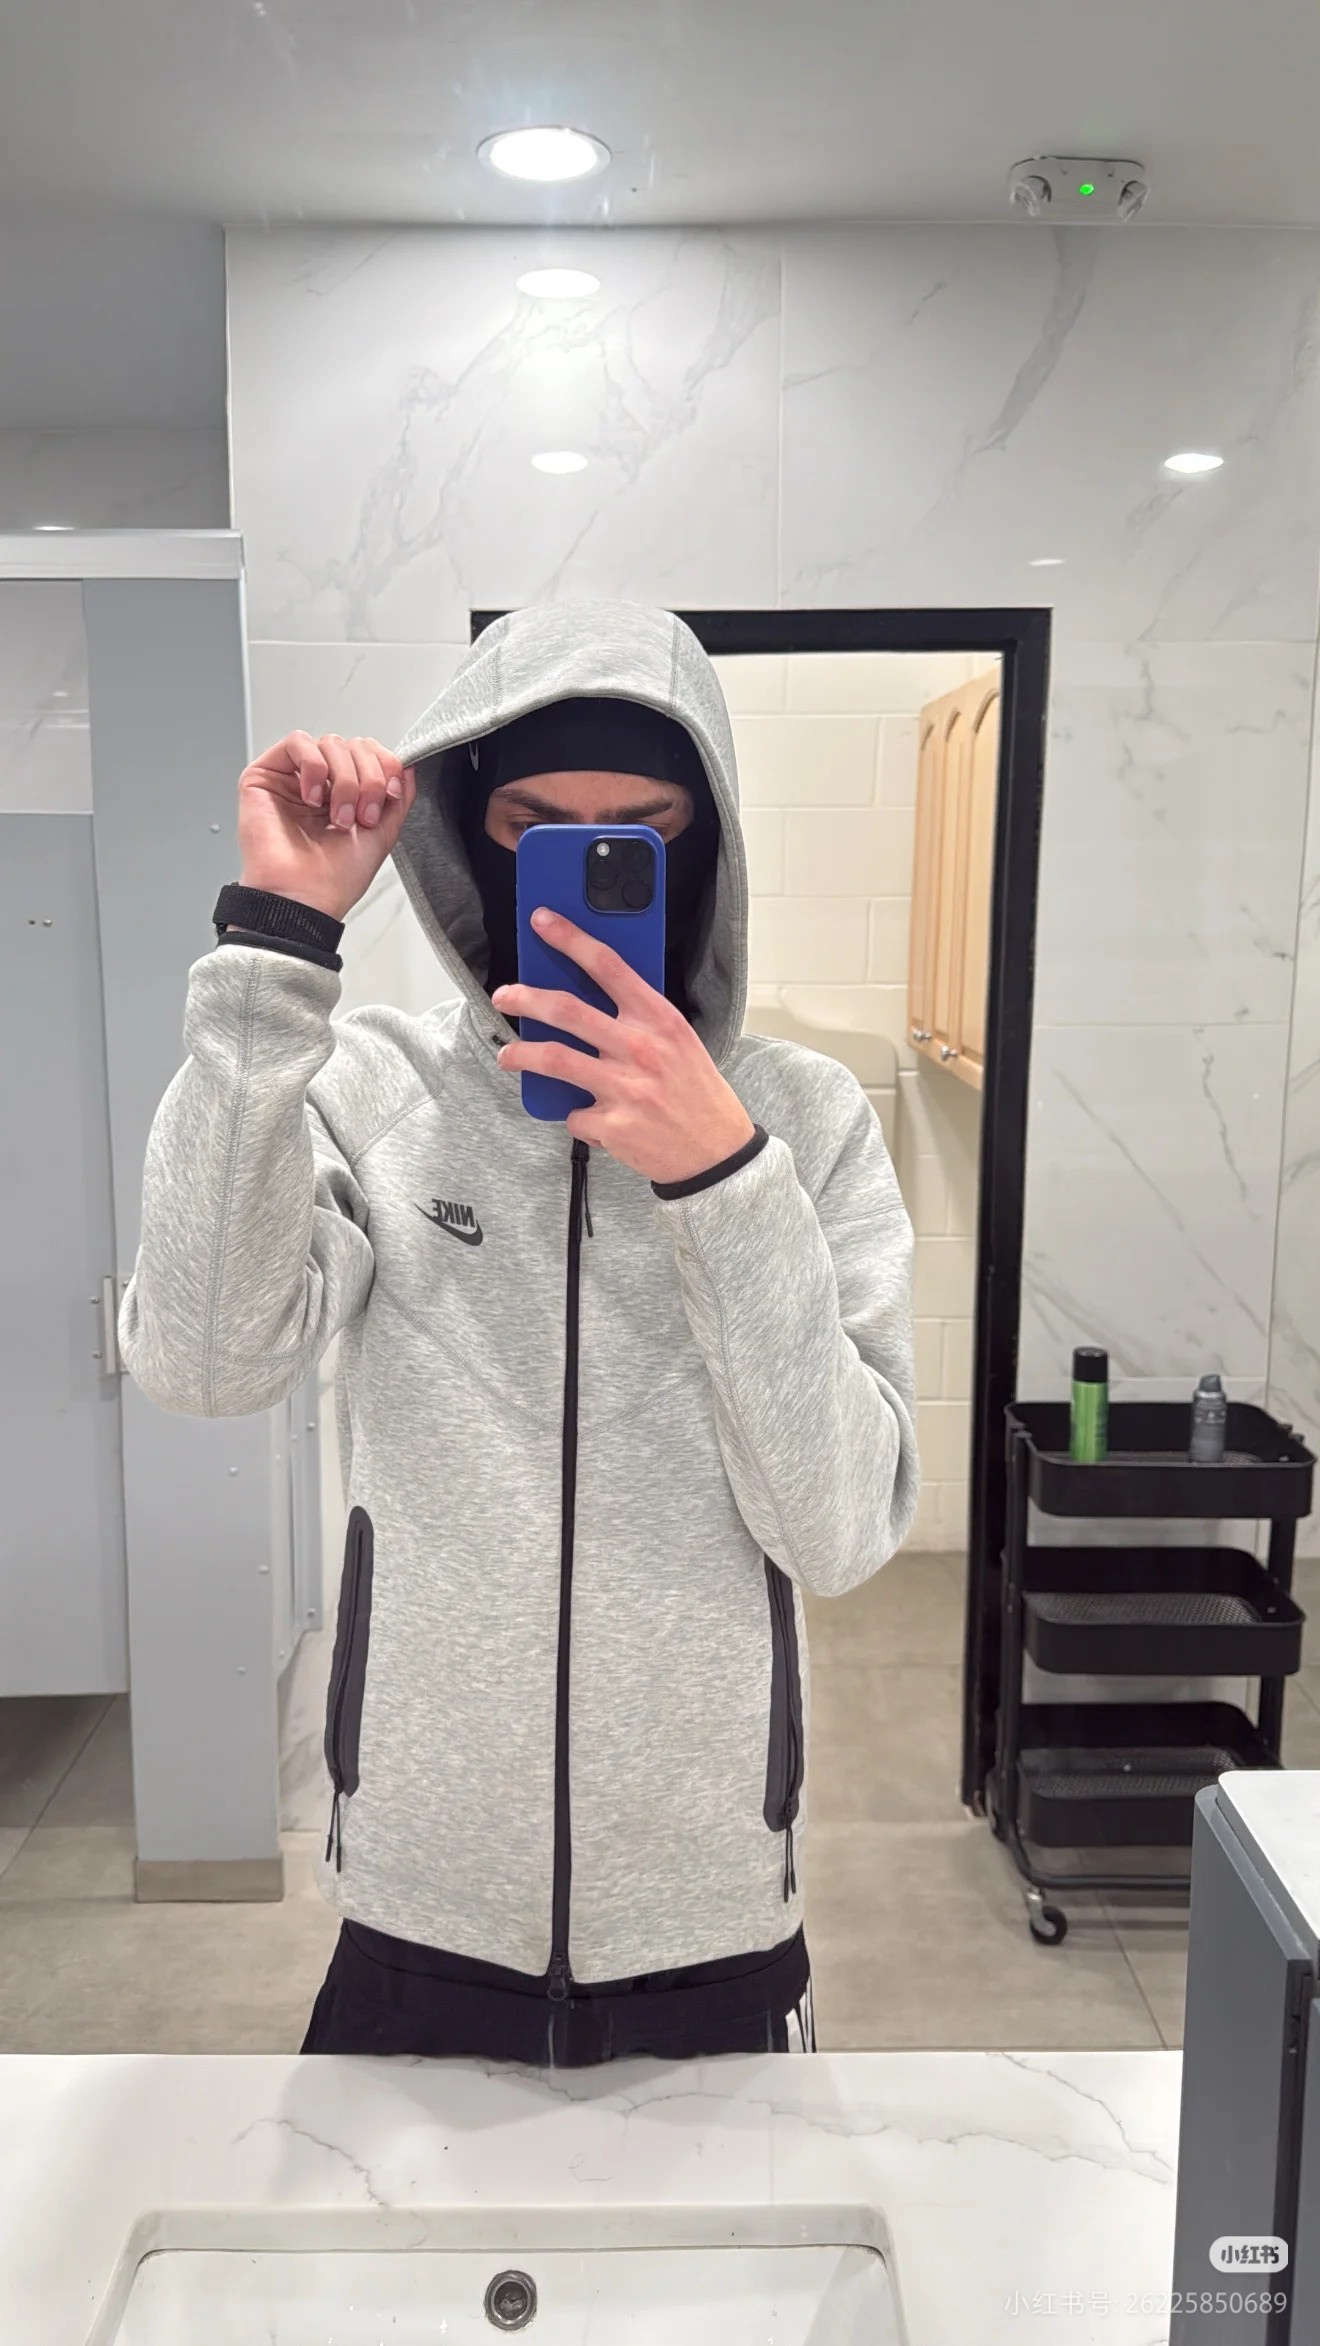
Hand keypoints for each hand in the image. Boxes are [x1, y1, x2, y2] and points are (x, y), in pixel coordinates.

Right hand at [236, 732, 417, 923]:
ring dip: (344, 779)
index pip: (368, 754)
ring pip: (329, 743)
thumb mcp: (383, 834)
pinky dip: (314, 766)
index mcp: (344, 795)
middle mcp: (319, 785)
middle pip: (352, 746)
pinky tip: (313, 798)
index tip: (391, 793)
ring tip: (338, 816)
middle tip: (362, 814)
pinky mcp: (263, 776)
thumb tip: (408, 765)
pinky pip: (296, 743)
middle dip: (367, 777)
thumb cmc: (334, 879)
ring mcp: (291, 778)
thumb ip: (399, 797)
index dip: (385, 765)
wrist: (305, 899)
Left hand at [491, 906, 755, 1184]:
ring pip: (555, 1060)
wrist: (718, 1152)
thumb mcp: (679, 1042)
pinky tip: (587, 1115)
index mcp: (659, 1020)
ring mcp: (624, 1088)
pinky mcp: (612, 1125)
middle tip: (504, 996)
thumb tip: (589, 1001)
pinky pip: (574, 1114)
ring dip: (522, 1054)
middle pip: (567, 1010)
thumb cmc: (696, 1092)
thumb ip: (640, 1021)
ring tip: (508, 1055)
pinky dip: (576, 1114)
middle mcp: (640, 1048)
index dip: (570, 938)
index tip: (542, 922)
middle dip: (525, 998)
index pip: (608, 965)